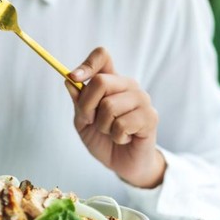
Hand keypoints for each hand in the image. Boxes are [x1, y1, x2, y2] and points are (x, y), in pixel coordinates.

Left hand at [65, 47, 164, 187]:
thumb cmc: (103, 139)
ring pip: (109, 106)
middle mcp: (128, 85)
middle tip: (91, 121)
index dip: (87, 64)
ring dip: (103, 126)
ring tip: (111, 132)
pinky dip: (116, 136)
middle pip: (101, 81)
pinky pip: (122, 124)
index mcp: (111, 80)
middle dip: (87, 106)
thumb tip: (69, 81)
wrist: (123, 163)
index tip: (73, 77)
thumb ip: (78, 102)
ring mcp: (142, 99)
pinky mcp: (150, 116)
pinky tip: (124, 138)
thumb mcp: (83, 121)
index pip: (102, 56)